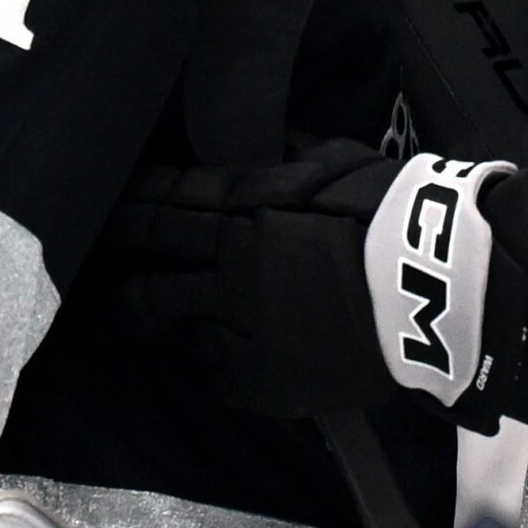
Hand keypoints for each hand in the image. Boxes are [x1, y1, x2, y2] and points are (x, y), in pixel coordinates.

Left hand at [107, 143, 527, 428]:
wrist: (437, 284)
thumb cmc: (391, 208)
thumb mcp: (329, 159)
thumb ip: (277, 158)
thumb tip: (250, 148)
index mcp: (238, 207)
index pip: (156, 207)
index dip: (125, 211)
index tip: (104, 211)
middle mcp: (224, 268)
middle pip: (143, 279)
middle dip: (112, 280)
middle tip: (90, 285)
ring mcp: (239, 327)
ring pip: (171, 331)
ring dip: (153, 326)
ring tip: (129, 327)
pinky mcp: (264, 379)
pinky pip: (218, 376)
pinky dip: (213, 365)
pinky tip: (209, 361)